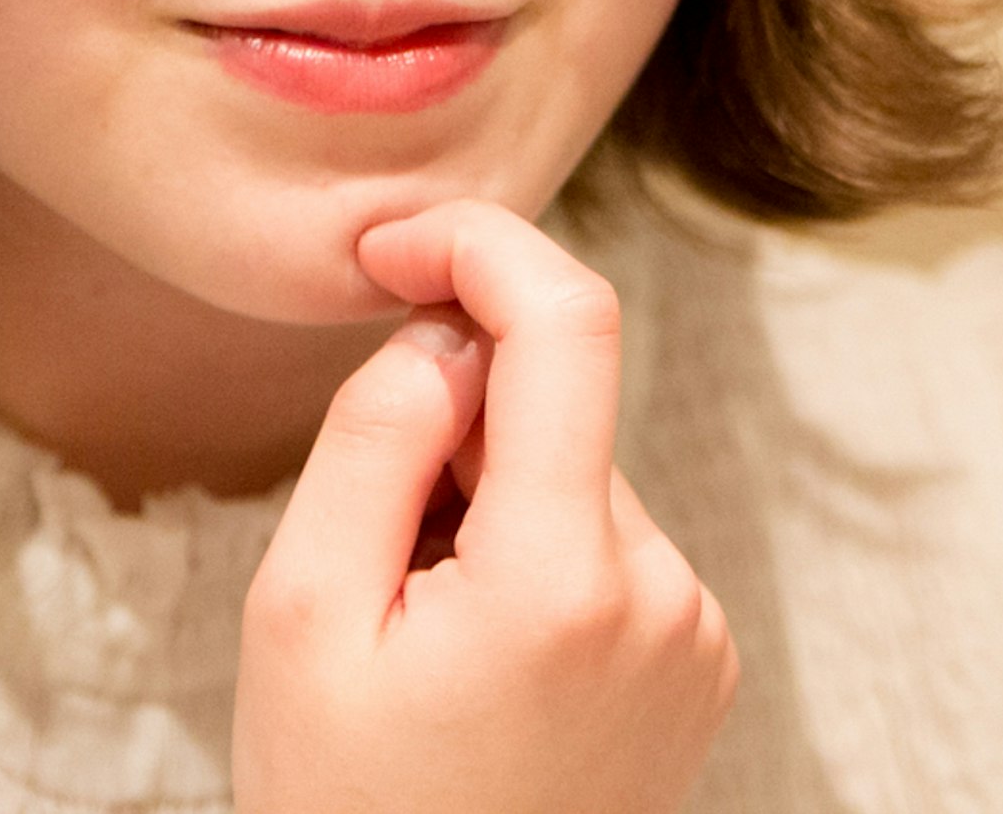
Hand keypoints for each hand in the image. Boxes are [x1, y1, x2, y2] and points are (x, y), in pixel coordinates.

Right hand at [233, 200, 736, 813]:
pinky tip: (478, 670)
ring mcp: (695, 634)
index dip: (479, 245)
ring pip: (574, 482)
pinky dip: (534, 566)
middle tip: (371, 564)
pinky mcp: (699, 665)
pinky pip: (607, 552)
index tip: (392, 245)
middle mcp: (662, 591)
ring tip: (422, 645)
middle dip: (452, 437)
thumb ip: (375, 442)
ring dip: (489, 512)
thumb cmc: (348, 811)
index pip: (568, 322)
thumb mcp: (303, 618)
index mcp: (565, 574)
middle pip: (554, 414)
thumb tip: (443, 333)